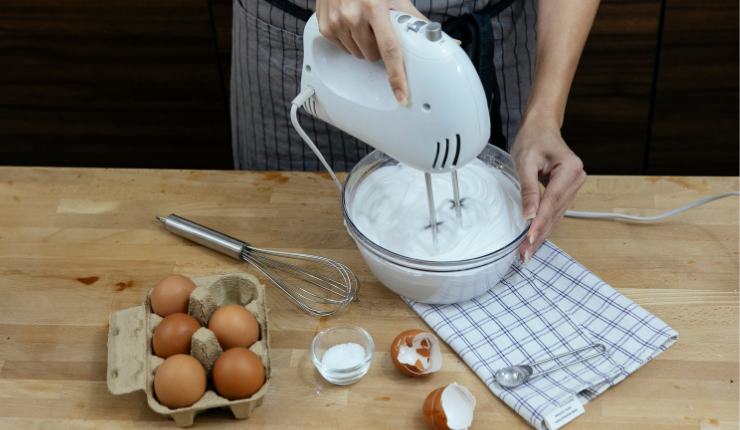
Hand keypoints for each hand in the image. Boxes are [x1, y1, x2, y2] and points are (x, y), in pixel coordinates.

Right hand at [316, 0, 426, 103]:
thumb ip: (415, 21)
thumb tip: (445, 40)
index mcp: (376, 7)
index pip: (390, 49)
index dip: (397, 75)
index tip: (401, 94)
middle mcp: (354, 15)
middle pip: (373, 55)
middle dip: (378, 47)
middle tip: (377, 29)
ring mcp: (337, 22)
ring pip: (358, 54)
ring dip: (363, 45)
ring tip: (363, 24)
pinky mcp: (325, 26)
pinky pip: (342, 48)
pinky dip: (348, 40)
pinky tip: (349, 23)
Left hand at [511, 119, 585, 263]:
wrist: (540, 127)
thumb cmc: (532, 139)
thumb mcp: (525, 161)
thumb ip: (528, 189)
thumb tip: (529, 216)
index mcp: (570, 169)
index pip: (552, 202)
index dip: (539, 223)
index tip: (528, 240)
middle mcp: (577, 179)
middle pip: (555, 213)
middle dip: (539, 234)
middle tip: (524, 254)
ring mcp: (573, 186)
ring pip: (556, 216)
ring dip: (542, 234)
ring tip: (527, 252)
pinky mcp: (566, 191)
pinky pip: (554, 211)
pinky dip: (544, 225)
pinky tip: (534, 239)